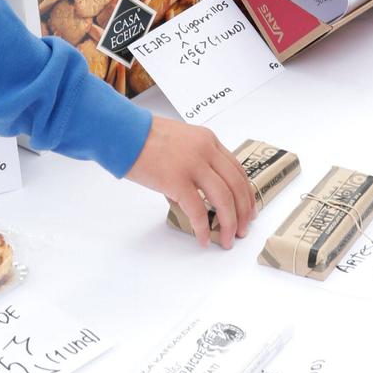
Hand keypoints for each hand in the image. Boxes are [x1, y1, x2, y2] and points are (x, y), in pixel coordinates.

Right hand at [125, 118, 255, 248]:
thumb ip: (196, 161)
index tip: (249, 211)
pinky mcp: (177, 180)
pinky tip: (203, 238)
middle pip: (236, 186)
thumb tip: (199, 193)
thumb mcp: (181, 141)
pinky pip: (198, 210)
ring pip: (224, 199)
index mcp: (208, 141)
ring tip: (228, 239)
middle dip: (243, 213)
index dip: (246, 194)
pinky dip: (203, 228)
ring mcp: (193, 165)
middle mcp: (206, 151)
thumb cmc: (145, 137)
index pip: (237, 170)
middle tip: (242, 230)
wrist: (124, 133)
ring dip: (229, 223)